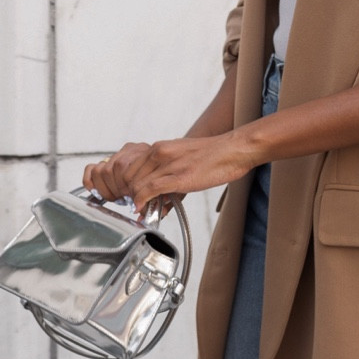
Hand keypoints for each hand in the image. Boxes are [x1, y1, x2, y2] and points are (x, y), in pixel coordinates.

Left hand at [84, 130, 259, 216]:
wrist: (233, 149)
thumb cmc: (212, 156)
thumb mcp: (182, 160)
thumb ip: (167, 176)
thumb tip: (158, 200)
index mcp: (159, 148)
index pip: (129, 166)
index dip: (126, 184)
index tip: (130, 196)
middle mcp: (158, 152)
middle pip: (128, 176)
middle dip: (128, 193)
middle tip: (135, 206)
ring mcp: (167, 164)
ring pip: (136, 184)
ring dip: (135, 200)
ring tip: (142, 210)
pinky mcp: (177, 176)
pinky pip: (150, 190)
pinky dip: (142, 202)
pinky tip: (144, 209)